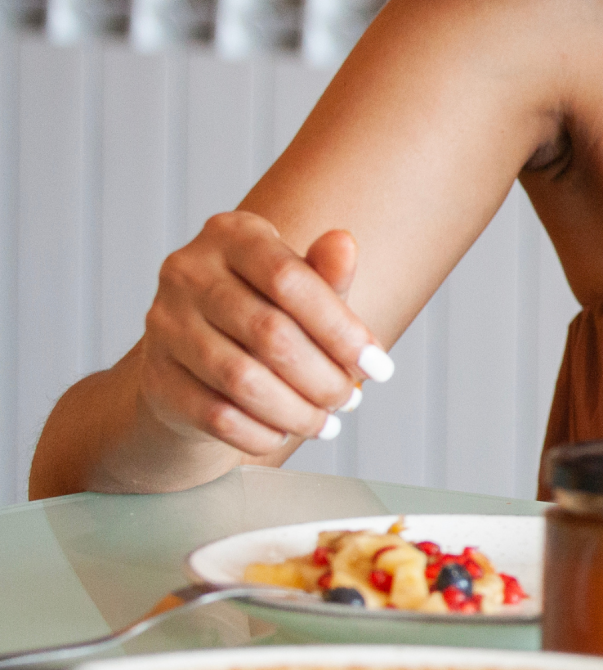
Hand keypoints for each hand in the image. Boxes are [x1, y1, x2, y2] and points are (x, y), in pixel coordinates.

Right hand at [137, 212, 388, 461]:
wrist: (195, 357)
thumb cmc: (264, 314)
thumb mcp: (301, 289)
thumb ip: (326, 274)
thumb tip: (345, 243)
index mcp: (232, 234)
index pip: (290, 279)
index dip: (342, 330)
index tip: (380, 368)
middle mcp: (187, 271)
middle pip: (269, 333)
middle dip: (324, 377)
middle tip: (351, 400)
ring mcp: (164, 325)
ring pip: (241, 379)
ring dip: (296, 411)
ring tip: (327, 424)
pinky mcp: (155, 377)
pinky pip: (215, 415)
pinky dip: (259, 432)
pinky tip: (284, 434)